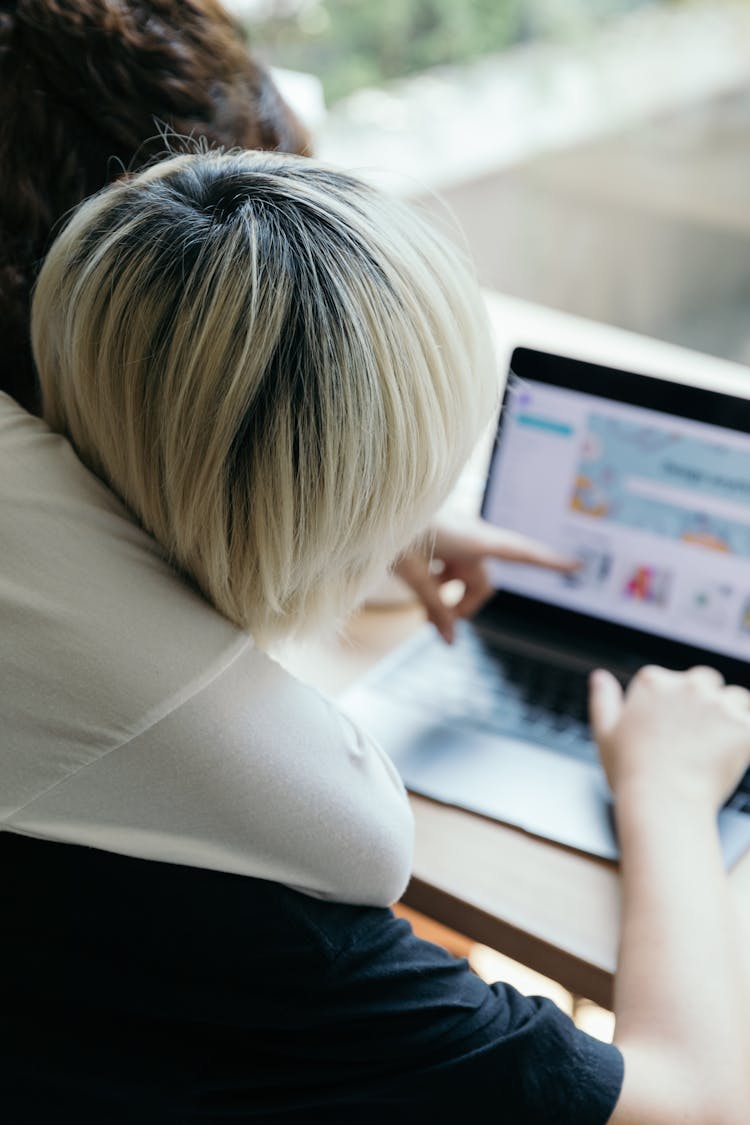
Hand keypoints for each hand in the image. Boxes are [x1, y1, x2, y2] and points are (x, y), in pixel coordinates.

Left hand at [393, 514, 576, 643]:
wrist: (367, 505)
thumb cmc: (392, 533)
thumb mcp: (413, 576)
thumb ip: (434, 608)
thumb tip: (450, 641)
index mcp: (475, 539)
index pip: (523, 553)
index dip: (550, 562)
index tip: (577, 566)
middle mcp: (472, 536)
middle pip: (481, 582)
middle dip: (461, 605)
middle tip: (432, 622)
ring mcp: (457, 536)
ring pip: (464, 576)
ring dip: (446, 593)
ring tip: (419, 604)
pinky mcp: (443, 537)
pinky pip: (452, 564)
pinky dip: (439, 579)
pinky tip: (417, 580)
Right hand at [589, 664, 749, 808]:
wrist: (663, 803)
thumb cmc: (632, 772)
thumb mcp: (606, 734)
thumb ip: (603, 700)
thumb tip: (600, 677)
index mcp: (653, 682)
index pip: (670, 679)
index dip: (671, 704)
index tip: (670, 728)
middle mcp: (686, 685)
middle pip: (705, 680)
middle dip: (704, 701)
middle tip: (696, 736)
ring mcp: (717, 703)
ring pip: (735, 697)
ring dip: (730, 714)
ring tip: (717, 745)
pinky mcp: (743, 725)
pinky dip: (745, 736)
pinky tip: (733, 754)